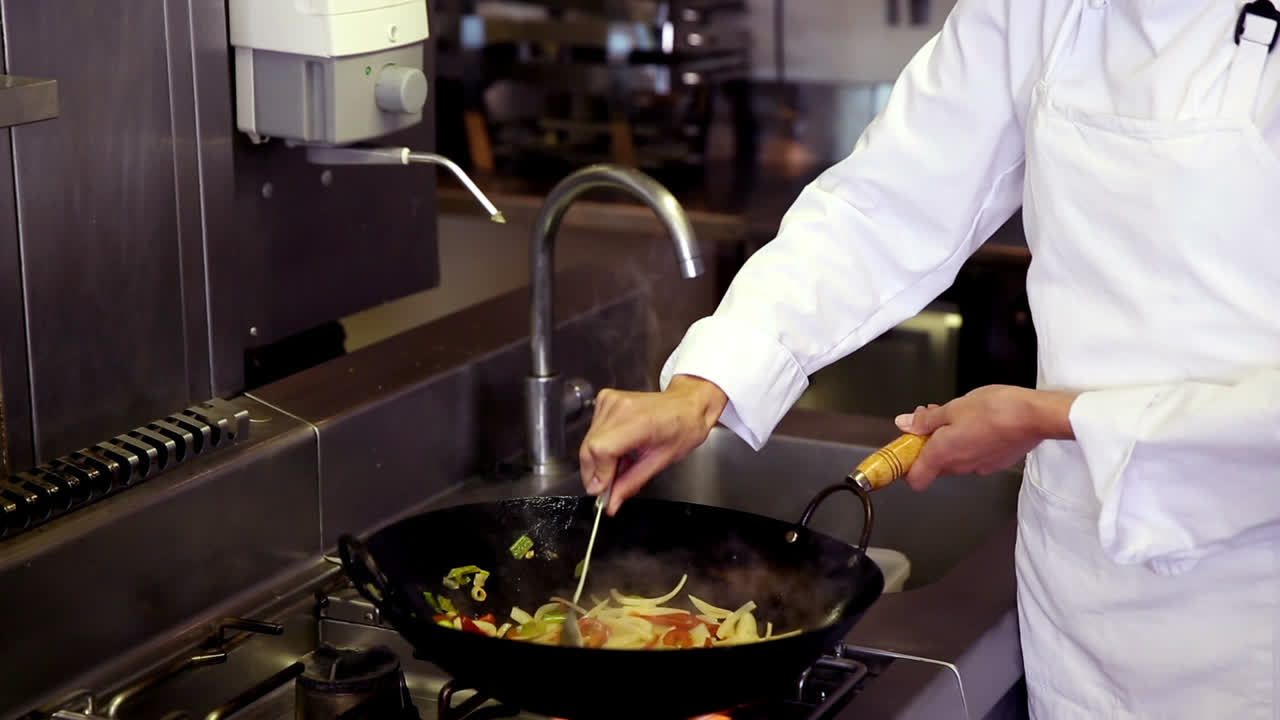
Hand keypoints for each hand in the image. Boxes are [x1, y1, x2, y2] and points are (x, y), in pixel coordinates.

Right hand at [579, 375, 728, 514]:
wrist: (686, 405)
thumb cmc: (682, 428)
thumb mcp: (660, 462)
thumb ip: (631, 483)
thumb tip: (611, 503)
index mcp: (639, 421)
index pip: (601, 449)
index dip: (598, 474)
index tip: (603, 492)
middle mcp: (620, 408)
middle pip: (589, 447)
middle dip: (594, 473)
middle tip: (607, 488)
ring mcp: (610, 401)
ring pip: (588, 442)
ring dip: (598, 461)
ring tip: (620, 465)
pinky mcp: (604, 400)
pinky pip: (592, 432)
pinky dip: (600, 447)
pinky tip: (618, 451)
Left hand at [894, 385, 1077, 490]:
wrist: (1033, 417)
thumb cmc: (994, 410)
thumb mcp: (952, 407)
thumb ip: (926, 420)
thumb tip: (905, 424)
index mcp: (942, 454)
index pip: (915, 479)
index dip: (907, 465)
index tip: (906, 448)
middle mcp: (960, 466)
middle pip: (935, 466)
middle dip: (929, 444)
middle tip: (932, 419)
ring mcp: (979, 466)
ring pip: (955, 459)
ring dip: (950, 441)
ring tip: (957, 415)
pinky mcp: (996, 462)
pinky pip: (975, 456)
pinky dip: (971, 442)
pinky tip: (978, 423)